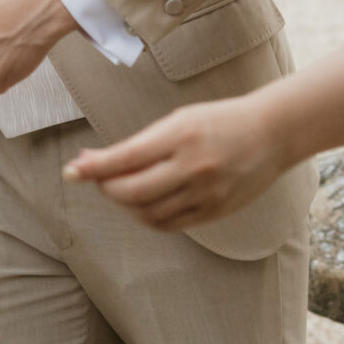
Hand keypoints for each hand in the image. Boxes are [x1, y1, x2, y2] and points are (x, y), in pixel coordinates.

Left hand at [62, 95, 292, 230]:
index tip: (71, 172)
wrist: (272, 133)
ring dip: (124, 205)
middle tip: (96, 178)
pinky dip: (146, 217)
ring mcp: (206, 192)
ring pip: (148, 213)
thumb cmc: (219, 120)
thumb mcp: (179, 120)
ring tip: (118, 189)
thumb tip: (93, 161)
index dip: (93, 169)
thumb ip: (140, 144)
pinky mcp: (215, 211)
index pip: (125, 158)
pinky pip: (169, 224)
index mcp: (181, 135)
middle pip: (132, 192)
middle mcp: (193, 166)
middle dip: (106, 187)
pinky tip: (140, 204)